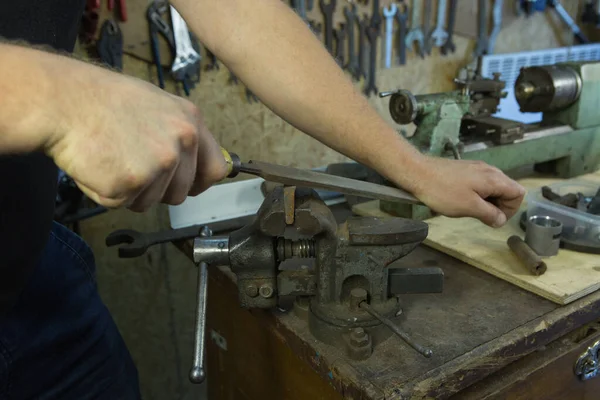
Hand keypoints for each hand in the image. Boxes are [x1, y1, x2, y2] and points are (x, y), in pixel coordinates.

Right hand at [45, 66, 226, 211]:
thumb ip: (181, 134)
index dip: (200, 182)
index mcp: (191, 123)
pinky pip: (122, 203)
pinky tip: (99, 164)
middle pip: (181, 193)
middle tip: (130, 164)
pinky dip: (106, 191)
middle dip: (157, 189)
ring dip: (131, 191)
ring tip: (112, 158)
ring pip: (151, 202)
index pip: (217, 169)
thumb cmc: (103, 100)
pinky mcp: (130, 184)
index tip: (188, 186)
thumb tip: (197, 162)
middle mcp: (181, 144)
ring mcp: (158, 166)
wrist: (63, 100)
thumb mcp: (157, 105)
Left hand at [408, 157, 525, 226]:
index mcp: (494, 178)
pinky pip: (479, 184)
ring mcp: (476, 168)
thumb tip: (501, 220)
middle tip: (480, 216)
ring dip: (486, 201)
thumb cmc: (443, 191)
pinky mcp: (464, 169)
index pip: (518, 193)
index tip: (494, 218)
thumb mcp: (469, 207)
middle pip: (507, 190)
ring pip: (492, 187)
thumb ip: (489, 214)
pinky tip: (461, 200)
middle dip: (499, 206)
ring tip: (469, 209)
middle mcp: (489, 170)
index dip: (511, 209)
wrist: (417, 172)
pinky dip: (476, 194)